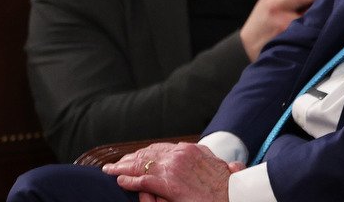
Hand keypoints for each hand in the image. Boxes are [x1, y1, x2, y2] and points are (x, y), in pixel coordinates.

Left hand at [106, 142, 239, 201]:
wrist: (232, 195)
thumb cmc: (226, 186)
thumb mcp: (218, 166)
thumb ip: (208, 160)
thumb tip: (214, 162)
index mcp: (191, 149)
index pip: (161, 148)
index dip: (145, 152)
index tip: (135, 157)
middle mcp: (180, 154)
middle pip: (148, 153)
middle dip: (130, 158)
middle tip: (117, 164)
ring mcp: (172, 167)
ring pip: (141, 164)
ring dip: (123, 167)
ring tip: (112, 170)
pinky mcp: (167, 183)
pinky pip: (142, 180)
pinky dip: (129, 180)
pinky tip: (121, 181)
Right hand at [241, 0, 325, 59]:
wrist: (249, 44)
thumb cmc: (260, 18)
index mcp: (277, 4)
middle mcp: (282, 19)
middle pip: (311, 11)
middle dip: (325, 4)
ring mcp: (288, 35)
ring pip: (312, 26)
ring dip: (324, 18)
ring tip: (335, 10)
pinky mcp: (292, 46)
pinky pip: (309, 37)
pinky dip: (318, 31)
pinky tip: (327, 26)